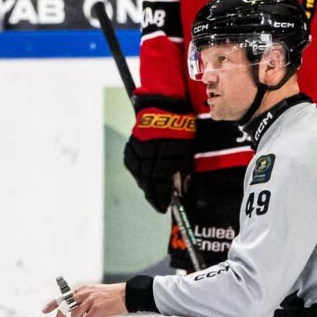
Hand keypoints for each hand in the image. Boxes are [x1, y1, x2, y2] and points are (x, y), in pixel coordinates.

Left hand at [42, 283, 127, 316]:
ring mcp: (90, 300)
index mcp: (81, 289)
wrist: (127, 295)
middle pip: (65, 306)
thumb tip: (75, 313)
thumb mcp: (94, 293)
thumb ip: (84, 300)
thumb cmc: (111, 296)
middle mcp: (83, 293)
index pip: (63, 296)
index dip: (52, 304)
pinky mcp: (97, 309)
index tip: (44, 310)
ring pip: (74, 316)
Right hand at [124, 95, 195, 210]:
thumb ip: (181, 171)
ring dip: (146, 185)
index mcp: (163, 161)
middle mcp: (147, 159)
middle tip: (158, 203)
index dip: (162, 199)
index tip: (164, 207)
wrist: (165, 108)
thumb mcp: (185, 153)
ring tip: (151, 191)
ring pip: (139, 175)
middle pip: (148, 184)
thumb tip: (179, 188)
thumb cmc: (180, 130)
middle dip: (154, 195)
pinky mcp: (131, 147)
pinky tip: (142, 176)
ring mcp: (137, 153)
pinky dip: (138, 172)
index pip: (160, 187)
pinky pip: (133, 164)